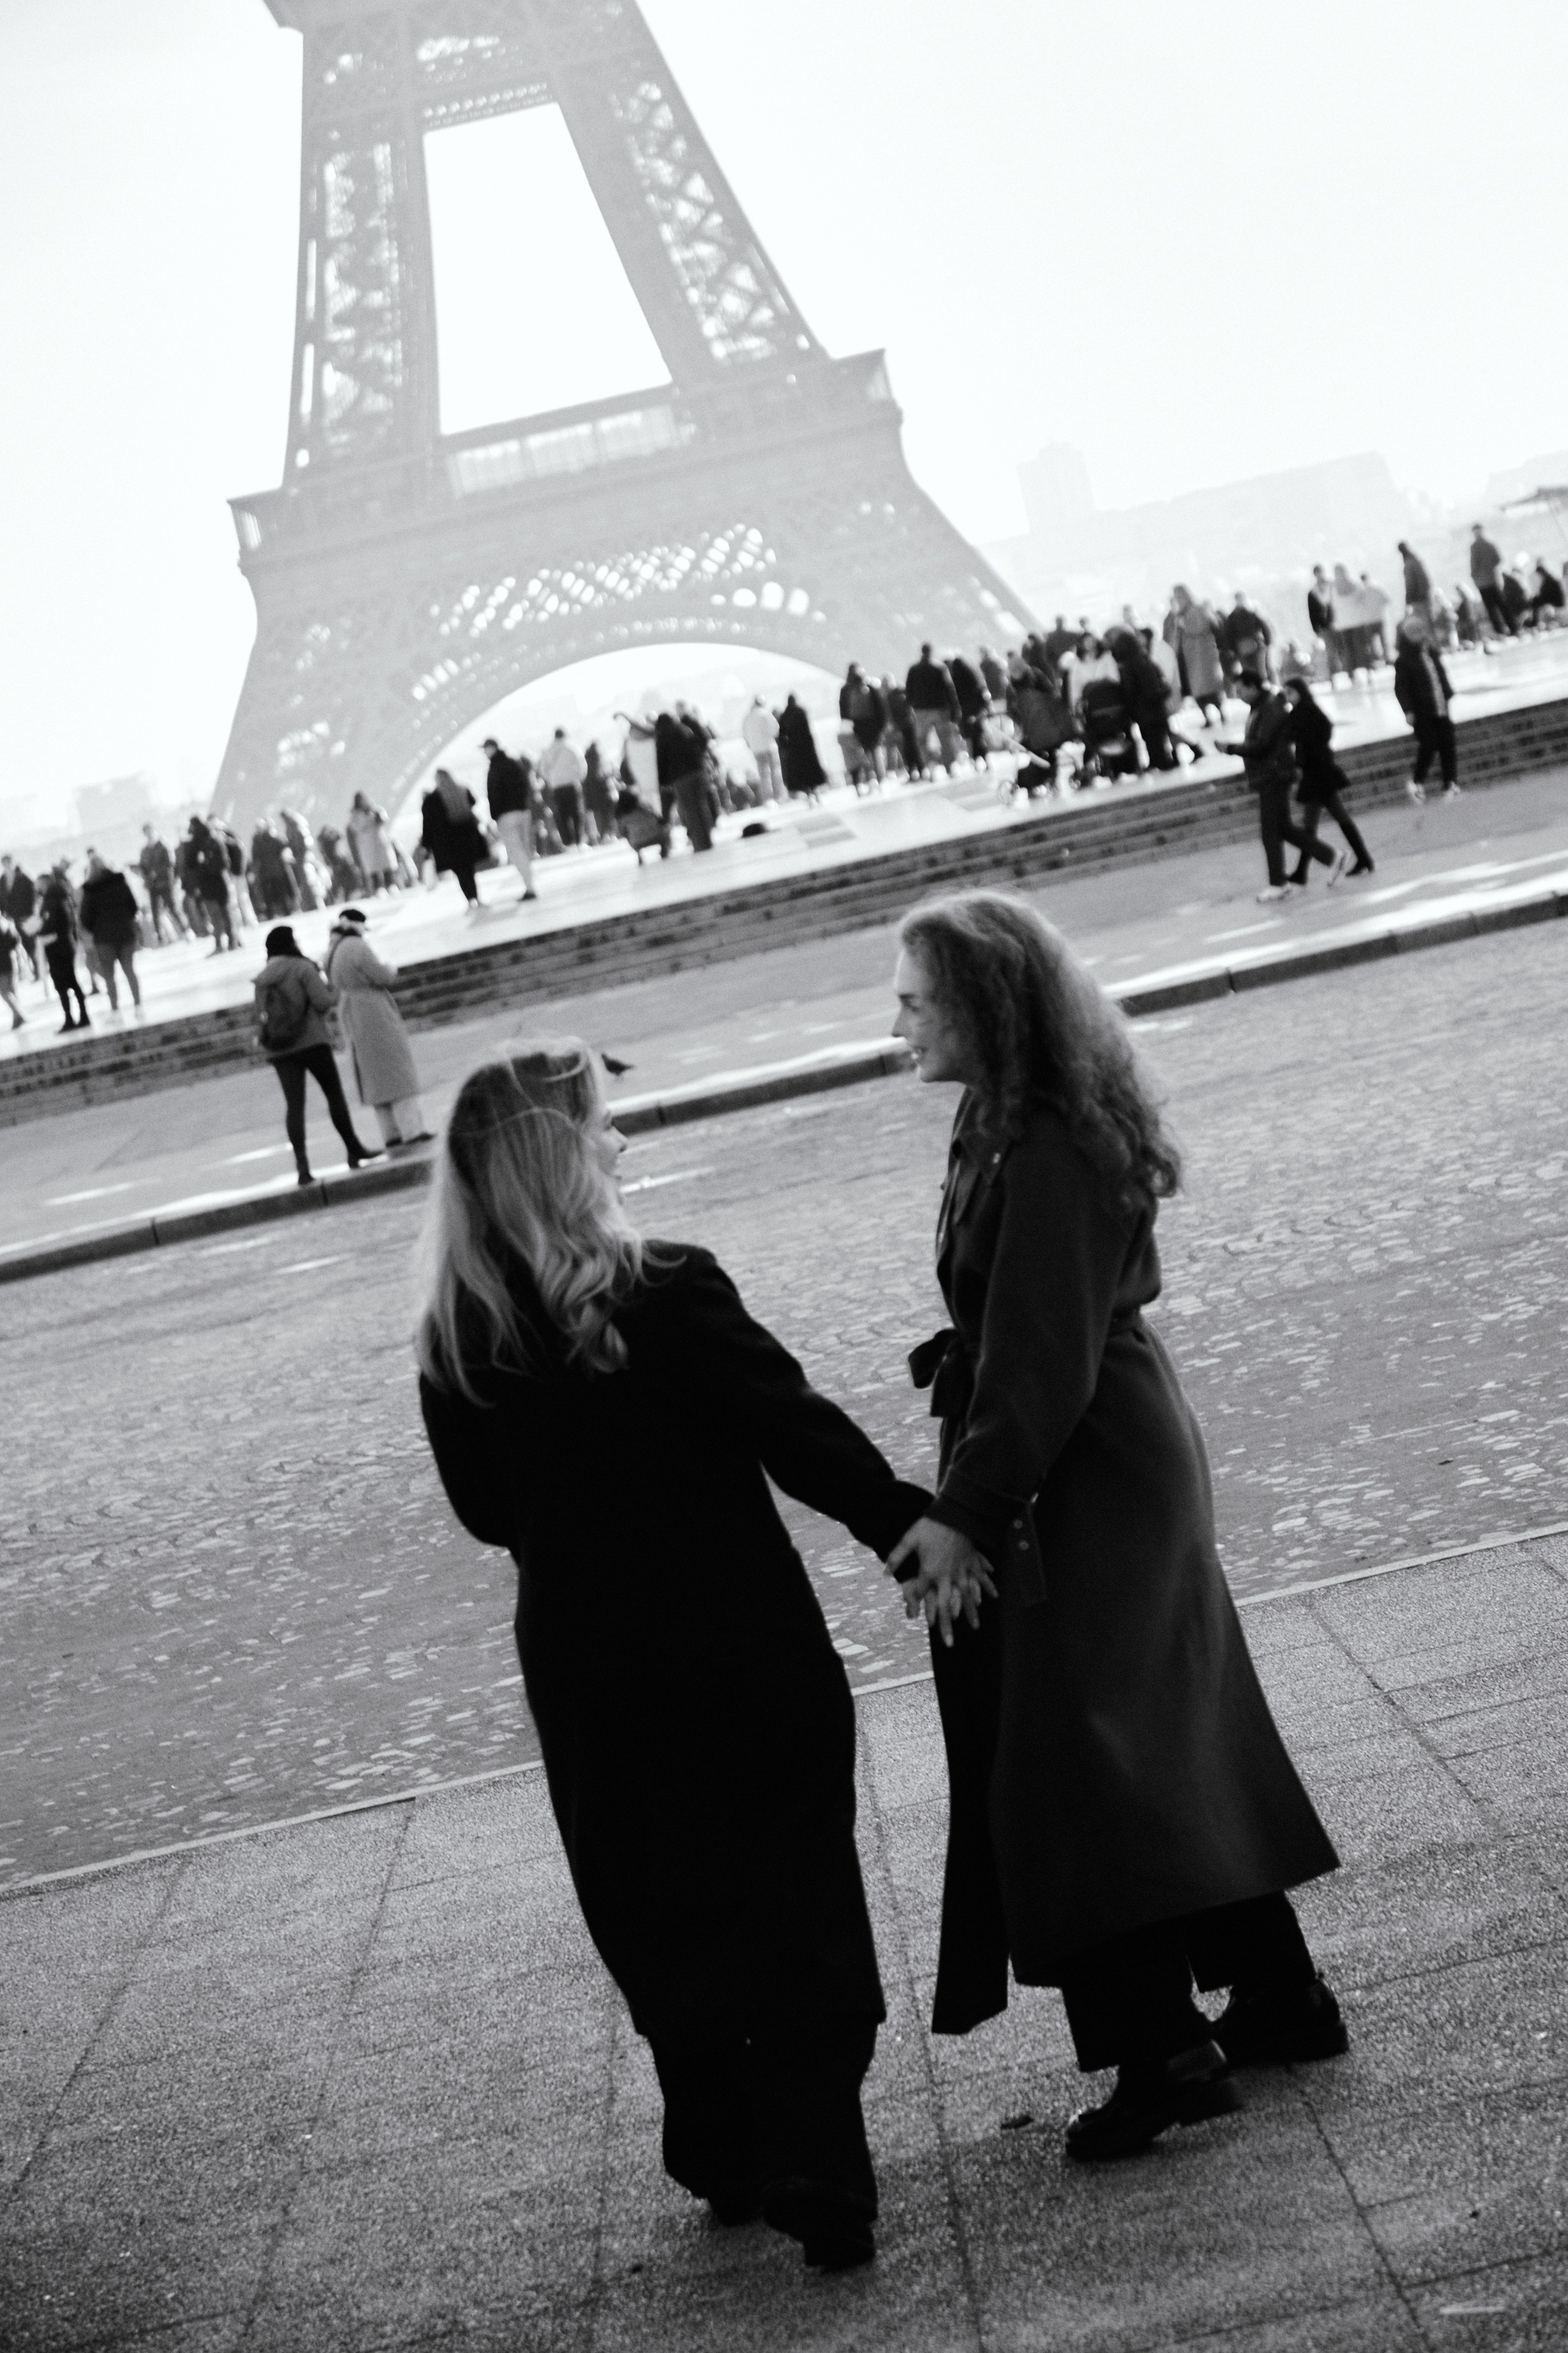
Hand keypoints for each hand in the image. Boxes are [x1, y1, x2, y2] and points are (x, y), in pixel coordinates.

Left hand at [886, 1517, 997, 1647]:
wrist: (953, 1512)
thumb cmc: (929, 1525)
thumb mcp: (909, 1539)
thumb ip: (896, 1557)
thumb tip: (885, 1573)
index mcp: (930, 1571)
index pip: (920, 1593)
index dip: (916, 1605)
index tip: (914, 1616)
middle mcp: (947, 1576)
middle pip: (947, 1606)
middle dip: (947, 1626)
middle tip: (949, 1644)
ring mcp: (962, 1570)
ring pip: (967, 1597)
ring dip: (970, 1613)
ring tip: (975, 1627)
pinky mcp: (972, 1561)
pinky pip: (981, 1578)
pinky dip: (988, 1587)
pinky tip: (994, 1597)